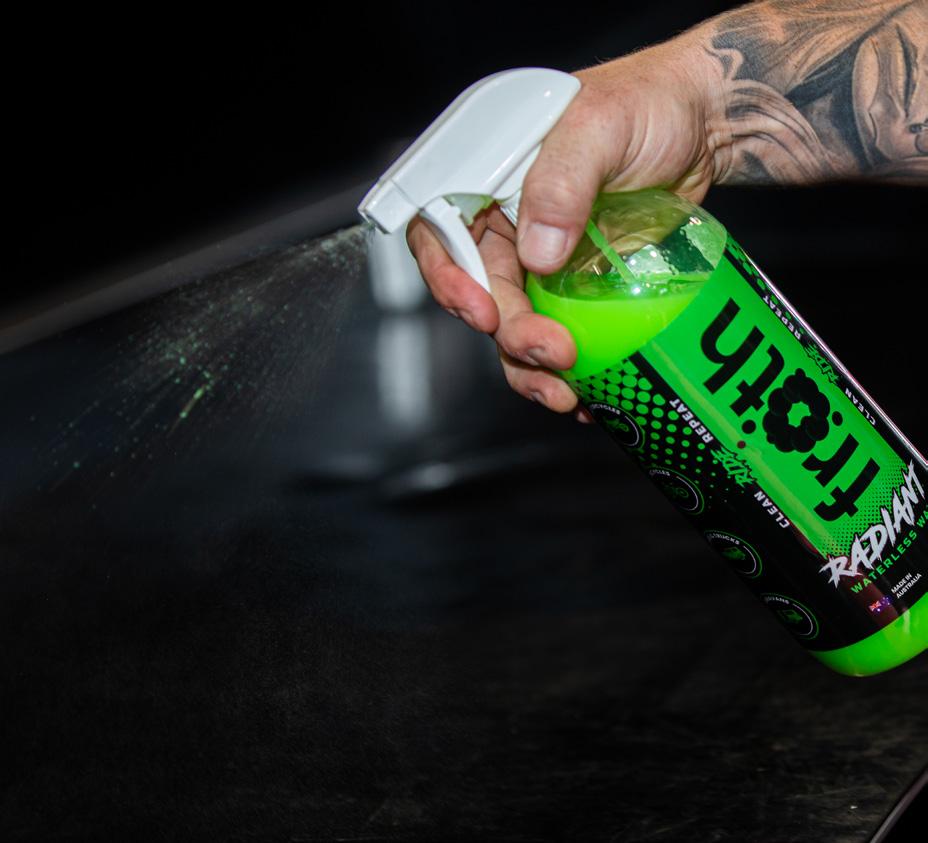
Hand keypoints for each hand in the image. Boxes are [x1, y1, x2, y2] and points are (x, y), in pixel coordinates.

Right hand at [407, 33, 724, 416]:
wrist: (703, 127)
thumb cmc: (648, 104)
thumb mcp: (600, 125)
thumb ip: (562, 179)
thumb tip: (535, 254)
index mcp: (488, 178)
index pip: (440, 233)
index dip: (449, 278)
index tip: (483, 312)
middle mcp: (504, 222)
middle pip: (480, 292)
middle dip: (510, 333)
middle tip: (552, 354)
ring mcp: (538, 258)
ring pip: (515, 323)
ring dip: (531, 365)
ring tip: (566, 392)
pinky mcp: (574, 285)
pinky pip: (558, 331)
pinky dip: (568, 368)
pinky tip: (587, 391)